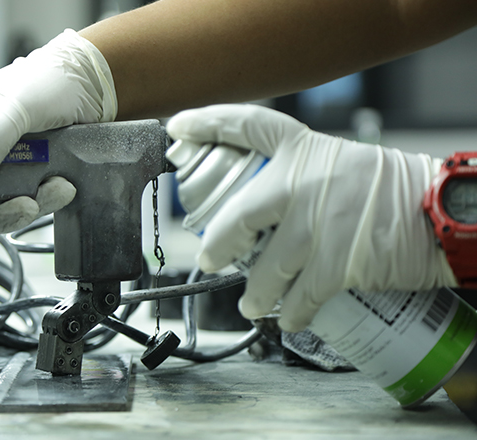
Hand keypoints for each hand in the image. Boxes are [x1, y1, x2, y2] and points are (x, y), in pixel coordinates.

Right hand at [0, 29, 116, 248]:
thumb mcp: (12, 107)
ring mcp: (9, 168)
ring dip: (31, 206)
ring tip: (57, 187)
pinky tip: (65, 185)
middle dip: (0, 213)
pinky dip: (51, 199)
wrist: (94, 83)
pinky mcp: (36, 176)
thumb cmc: (46, 81)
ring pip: (7, 207)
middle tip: (25, 207)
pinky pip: (36, 201)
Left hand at [167, 104, 456, 331]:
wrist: (442, 213)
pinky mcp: (338, 263)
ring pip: (267, 268)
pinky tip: (286, 319)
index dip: (209, 123)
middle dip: (218, 245)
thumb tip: (260, 208)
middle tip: (209, 259)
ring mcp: (320, 223)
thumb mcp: (340, 164)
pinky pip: (300, 297)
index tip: (178, 126)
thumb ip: (301, 177)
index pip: (248, 124)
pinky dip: (290, 313)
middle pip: (239, 215)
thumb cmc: (391, 190)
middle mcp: (306, 180)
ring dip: (255, 294)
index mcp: (305, 148)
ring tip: (251, 304)